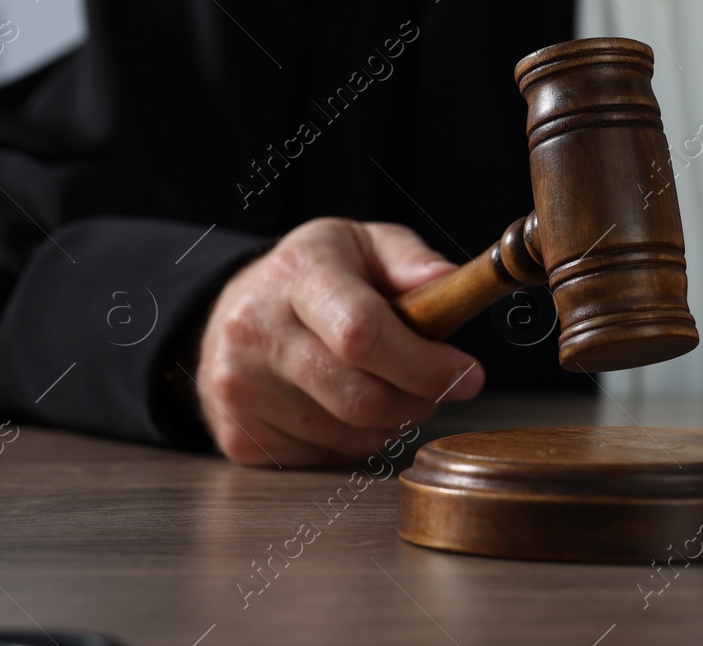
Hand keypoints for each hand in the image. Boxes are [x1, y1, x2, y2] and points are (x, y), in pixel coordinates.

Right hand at [194, 218, 484, 465]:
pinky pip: (323, 458)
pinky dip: (355, 442)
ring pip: (347, 435)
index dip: (424, 364)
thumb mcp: (365, 244)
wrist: (234, 308)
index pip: (362, 333)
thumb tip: (448, 281)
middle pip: (359, 397)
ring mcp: (239, 388)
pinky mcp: (237, 435)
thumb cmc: (316, 275)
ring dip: (391, 423)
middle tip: (439, 387)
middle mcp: (256, 331)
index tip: (468, 374)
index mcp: (296, 274)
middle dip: (418, 400)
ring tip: (392, 388)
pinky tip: (349, 408)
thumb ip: (412, 259)